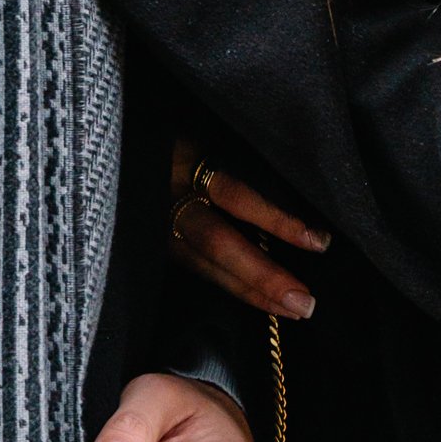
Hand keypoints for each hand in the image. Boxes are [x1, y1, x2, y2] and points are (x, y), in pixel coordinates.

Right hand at [171, 136, 330, 319]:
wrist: (123, 146)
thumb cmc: (173, 136)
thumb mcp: (201, 132)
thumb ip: (237, 157)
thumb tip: (294, 190)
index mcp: (182, 161)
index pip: (234, 195)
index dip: (275, 219)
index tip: (317, 240)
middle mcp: (167, 198)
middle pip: (217, 242)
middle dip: (263, 275)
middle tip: (305, 301)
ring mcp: (157, 225)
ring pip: (207, 265)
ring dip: (253, 291)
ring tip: (294, 309)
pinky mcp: (156, 242)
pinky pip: (199, 268)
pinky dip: (234, 286)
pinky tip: (262, 300)